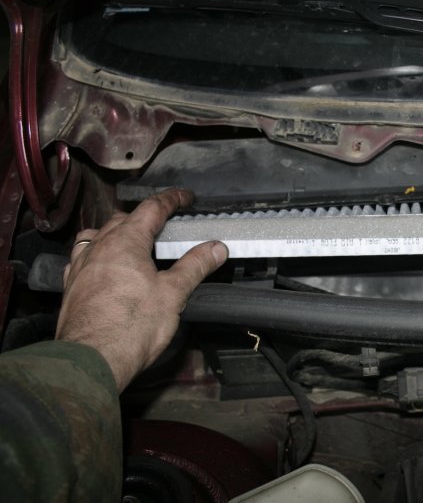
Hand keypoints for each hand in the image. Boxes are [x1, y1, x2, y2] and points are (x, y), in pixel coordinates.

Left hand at [56, 189, 227, 390]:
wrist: (92, 359)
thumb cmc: (132, 325)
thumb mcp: (173, 293)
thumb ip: (195, 266)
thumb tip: (216, 247)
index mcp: (125, 241)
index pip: (152, 209)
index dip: (172, 200)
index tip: (185, 198)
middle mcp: (99, 247)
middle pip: (122, 219)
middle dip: (144, 216)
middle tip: (164, 223)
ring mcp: (80, 266)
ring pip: (97, 236)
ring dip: (115, 232)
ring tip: (131, 240)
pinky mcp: (71, 287)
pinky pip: (82, 258)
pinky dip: (97, 254)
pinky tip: (104, 266)